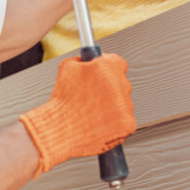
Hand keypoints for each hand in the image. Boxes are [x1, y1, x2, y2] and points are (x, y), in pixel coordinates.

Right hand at [19, 53, 135, 176]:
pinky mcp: (128, 123)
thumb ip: (82, 59)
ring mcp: (126, 105)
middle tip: (93, 96)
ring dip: (112, 105)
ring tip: (93, 111)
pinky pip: (125, 119)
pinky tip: (100, 121)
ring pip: (123, 102)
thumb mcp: (67, 68)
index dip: (108, 68)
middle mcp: (120, 84)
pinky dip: (115, 121)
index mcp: (107, 67)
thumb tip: (88, 59)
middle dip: (109, 88)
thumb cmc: (63, 101)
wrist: (61, 130)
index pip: (118, 62)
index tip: (103, 73)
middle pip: (121, 83)